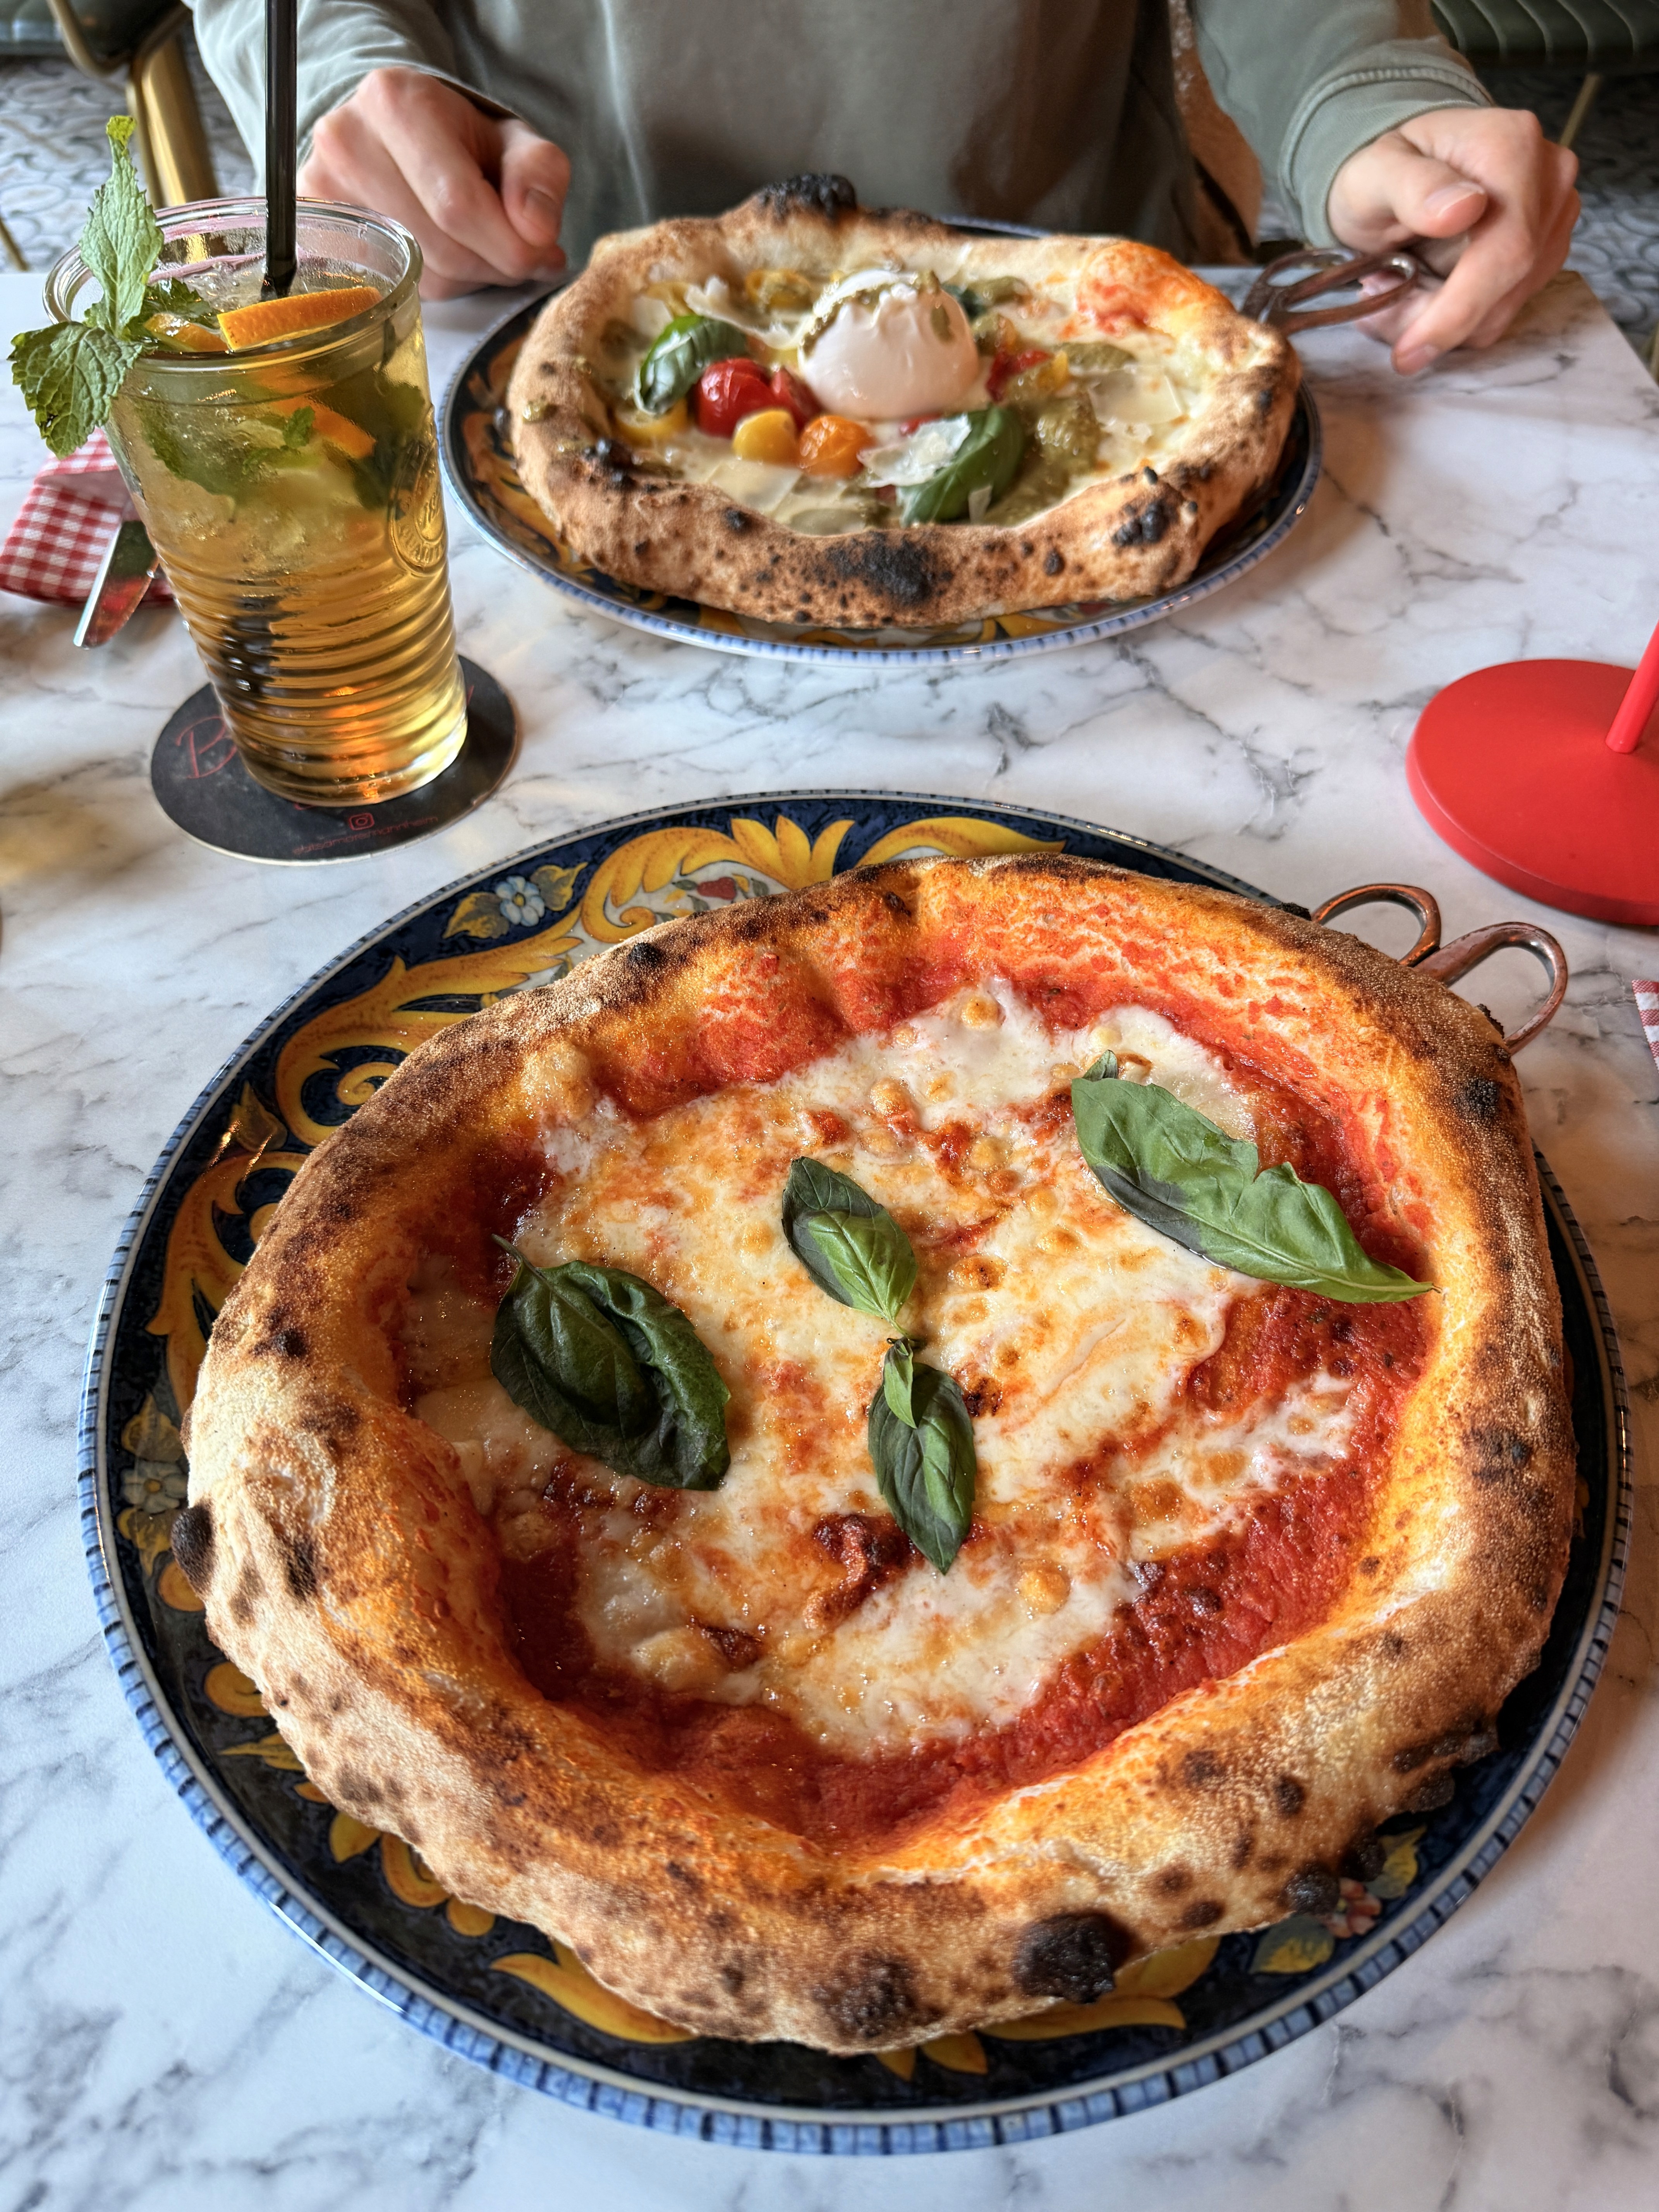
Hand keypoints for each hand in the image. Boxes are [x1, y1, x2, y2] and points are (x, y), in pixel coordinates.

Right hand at [299, 67, 569, 298]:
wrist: (405, 132)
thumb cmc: (465, 140)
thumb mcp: (517, 144)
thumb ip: (540, 176)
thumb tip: (538, 232)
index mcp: (396, 102)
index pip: (458, 204)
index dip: (510, 247)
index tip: (542, 257)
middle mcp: (346, 139)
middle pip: (439, 245)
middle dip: (492, 264)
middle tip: (517, 255)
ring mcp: (322, 187)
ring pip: (418, 273)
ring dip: (465, 277)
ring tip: (478, 246)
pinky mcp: (315, 226)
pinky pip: (389, 285)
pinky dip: (429, 282)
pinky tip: (441, 254)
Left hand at [1327, 106, 1578, 373]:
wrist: (1402, 169)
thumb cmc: (1385, 170)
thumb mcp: (1374, 173)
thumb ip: (1413, 187)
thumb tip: (1464, 209)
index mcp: (1513, 148)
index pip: (1507, 249)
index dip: (1459, 311)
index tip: (1409, 352)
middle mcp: (1548, 180)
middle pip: (1506, 287)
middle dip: (1436, 318)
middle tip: (1378, 300)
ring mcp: (1553, 218)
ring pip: (1501, 310)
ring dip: (1440, 319)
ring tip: (1398, 283)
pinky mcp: (1545, 252)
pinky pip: (1499, 311)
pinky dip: (1454, 316)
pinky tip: (1423, 285)